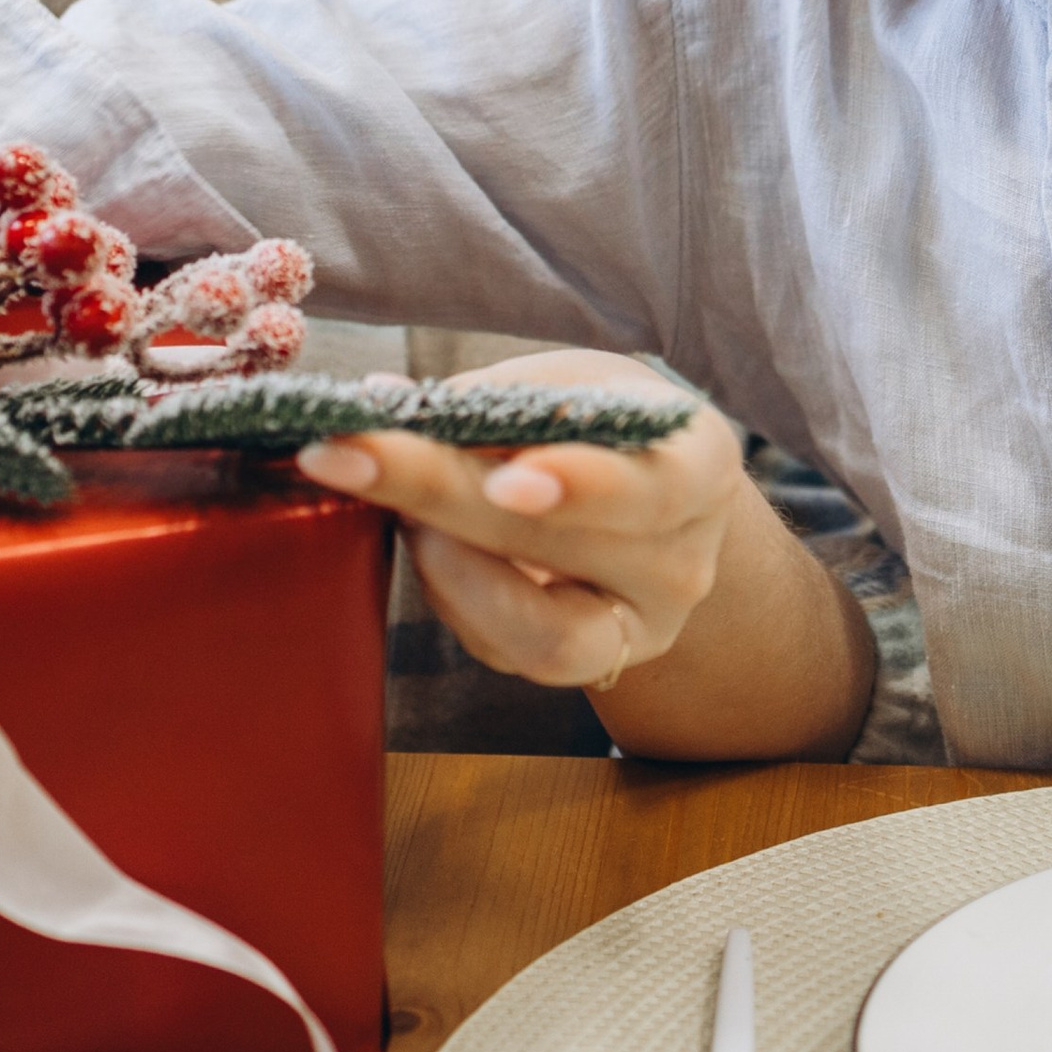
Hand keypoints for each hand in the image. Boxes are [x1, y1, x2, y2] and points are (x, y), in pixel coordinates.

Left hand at [295, 347, 876, 757]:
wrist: (651, 502)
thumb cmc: (603, 425)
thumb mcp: (570, 384)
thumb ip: (492, 399)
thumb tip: (378, 403)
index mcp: (702, 464)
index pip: (652, 487)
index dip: (583, 487)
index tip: (505, 481)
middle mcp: (686, 560)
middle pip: (561, 546)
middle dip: (442, 495)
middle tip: (349, 456)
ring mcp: (643, 628)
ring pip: (536, 628)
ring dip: (441, 562)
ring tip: (392, 502)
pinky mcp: (590, 667)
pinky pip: (509, 651)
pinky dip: (452, 592)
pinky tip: (426, 540)